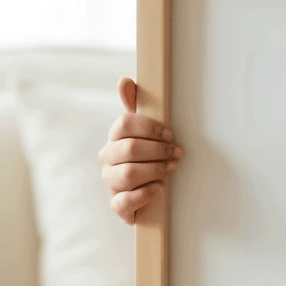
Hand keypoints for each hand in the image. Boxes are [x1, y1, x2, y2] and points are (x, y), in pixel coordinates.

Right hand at [98, 76, 181, 224]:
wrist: (151, 193)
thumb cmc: (149, 159)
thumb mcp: (147, 132)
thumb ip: (137, 106)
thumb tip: (124, 80)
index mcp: (115, 138)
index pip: (124, 124)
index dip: (151, 127)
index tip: (170, 134)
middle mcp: (107, 159)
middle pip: (129, 149)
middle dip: (158, 150)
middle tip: (177, 153)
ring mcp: (110, 182)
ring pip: (127, 174)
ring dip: (155, 171)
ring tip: (171, 169)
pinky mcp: (118, 205)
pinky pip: (123, 202)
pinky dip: (144, 195)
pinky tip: (158, 190)